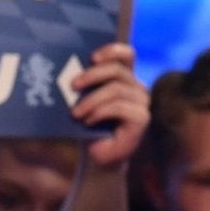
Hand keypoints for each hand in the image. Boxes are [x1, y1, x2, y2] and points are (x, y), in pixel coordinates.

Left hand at [70, 42, 148, 167]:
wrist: (98, 159)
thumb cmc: (89, 129)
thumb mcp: (84, 101)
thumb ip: (84, 84)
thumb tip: (68, 70)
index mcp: (125, 80)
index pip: (126, 55)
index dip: (111, 51)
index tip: (91, 57)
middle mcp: (137, 89)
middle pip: (118, 70)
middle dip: (92, 75)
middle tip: (72, 86)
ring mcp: (142, 104)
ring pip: (116, 89)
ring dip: (92, 100)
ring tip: (76, 113)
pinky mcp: (142, 119)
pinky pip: (119, 106)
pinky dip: (100, 112)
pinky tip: (89, 122)